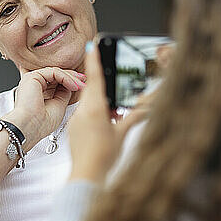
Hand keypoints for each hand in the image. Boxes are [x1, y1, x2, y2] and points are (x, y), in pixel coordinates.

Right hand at [3, 67, 85, 147]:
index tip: (83, 84)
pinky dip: (65, 77)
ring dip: (71, 78)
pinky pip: (53, 72)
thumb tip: (72, 84)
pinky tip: (73, 85)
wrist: (30, 127)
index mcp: (39, 92)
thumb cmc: (41, 123)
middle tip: (84, 81)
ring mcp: (33, 80)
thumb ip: (64, 92)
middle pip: (57, 75)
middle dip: (73, 77)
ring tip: (80, 86)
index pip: (57, 81)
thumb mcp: (60, 105)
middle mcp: (35, 85)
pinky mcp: (32, 77)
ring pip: (56, 72)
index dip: (71, 81)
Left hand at [68, 43, 146, 182]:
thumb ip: (134, 117)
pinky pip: (84, 113)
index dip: (93, 59)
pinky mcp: (73, 128)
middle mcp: (83, 111)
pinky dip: (94, 113)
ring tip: (112, 114)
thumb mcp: (122, 134)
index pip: (94, 77)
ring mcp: (76, 120)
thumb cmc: (103, 158)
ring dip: (100, 102)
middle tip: (112, 84)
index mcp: (95, 109)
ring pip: (88, 101)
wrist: (86, 176)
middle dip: (102, 84)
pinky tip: (103, 123)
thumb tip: (147, 106)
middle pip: (92, 88)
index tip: (92, 44)